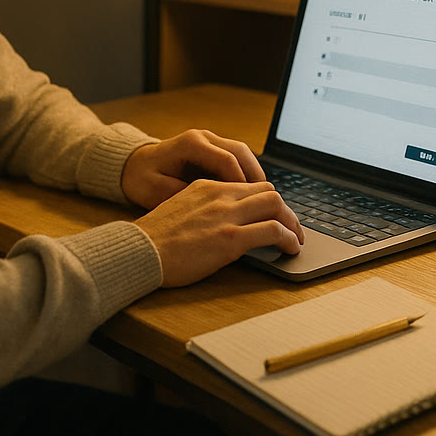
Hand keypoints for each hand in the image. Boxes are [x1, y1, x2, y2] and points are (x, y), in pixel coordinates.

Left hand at [121, 129, 264, 209]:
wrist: (132, 166)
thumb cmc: (141, 179)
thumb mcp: (154, 190)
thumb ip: (181, 194)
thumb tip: (209, 205)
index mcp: (190, 144)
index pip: (226, 160)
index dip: (240, 182)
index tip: (249, 203)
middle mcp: (203, 137)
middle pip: (241, 152)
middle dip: (255, 176)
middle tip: (266, 201)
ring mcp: (209, 141)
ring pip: (243, 153)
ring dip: (255, 174)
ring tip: (264, 199)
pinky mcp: (213, 149)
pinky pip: (237, 158)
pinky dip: (247, 174)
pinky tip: (252, 194)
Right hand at [136, 179, 303, 286]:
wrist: (140, 251)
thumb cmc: (154, 239)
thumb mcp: (178, 210)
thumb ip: (202, 209)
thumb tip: (220, 222)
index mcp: (205, 187)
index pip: (248, 185)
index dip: (266, 201)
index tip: (271, 216)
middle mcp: (219, 196)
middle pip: (268, 191)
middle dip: (285, 210)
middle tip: (291, 228)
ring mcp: (226, 216)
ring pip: (276, 205)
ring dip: (292, 223)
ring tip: (295, 239)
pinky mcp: (231, 238)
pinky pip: (273, 231)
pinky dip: (288, 239)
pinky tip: (289, 249)